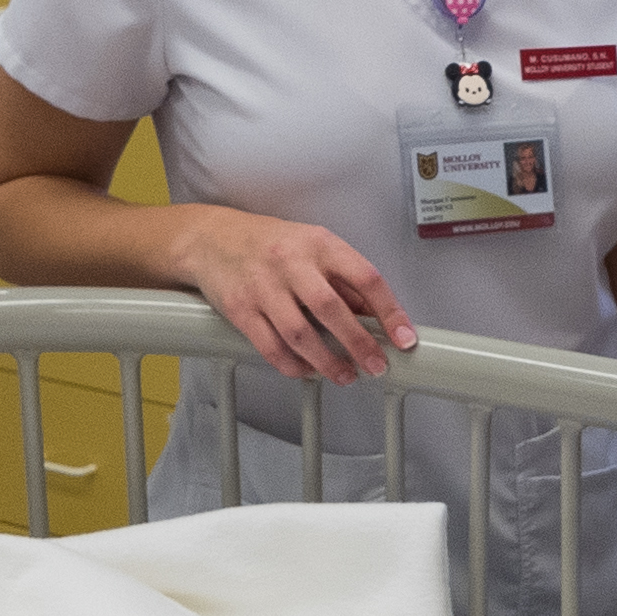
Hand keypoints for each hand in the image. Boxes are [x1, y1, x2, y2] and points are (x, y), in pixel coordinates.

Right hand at [167, 205, 415, 386]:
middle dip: (359, 344)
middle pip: (332, 309)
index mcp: (320, 244)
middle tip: (376, 366)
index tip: (405, 338)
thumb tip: (377, 316)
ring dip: (327, 362)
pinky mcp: (240, 309)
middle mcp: (292, 262)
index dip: (390, 311)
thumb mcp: (314, 247)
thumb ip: (344, 280)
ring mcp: (263, 286)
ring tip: (344, 375)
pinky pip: (270, 346)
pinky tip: (307, 371)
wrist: (211, 239)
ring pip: (300, 334)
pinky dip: (292, 365)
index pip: (365, 277)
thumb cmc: (270, 243)